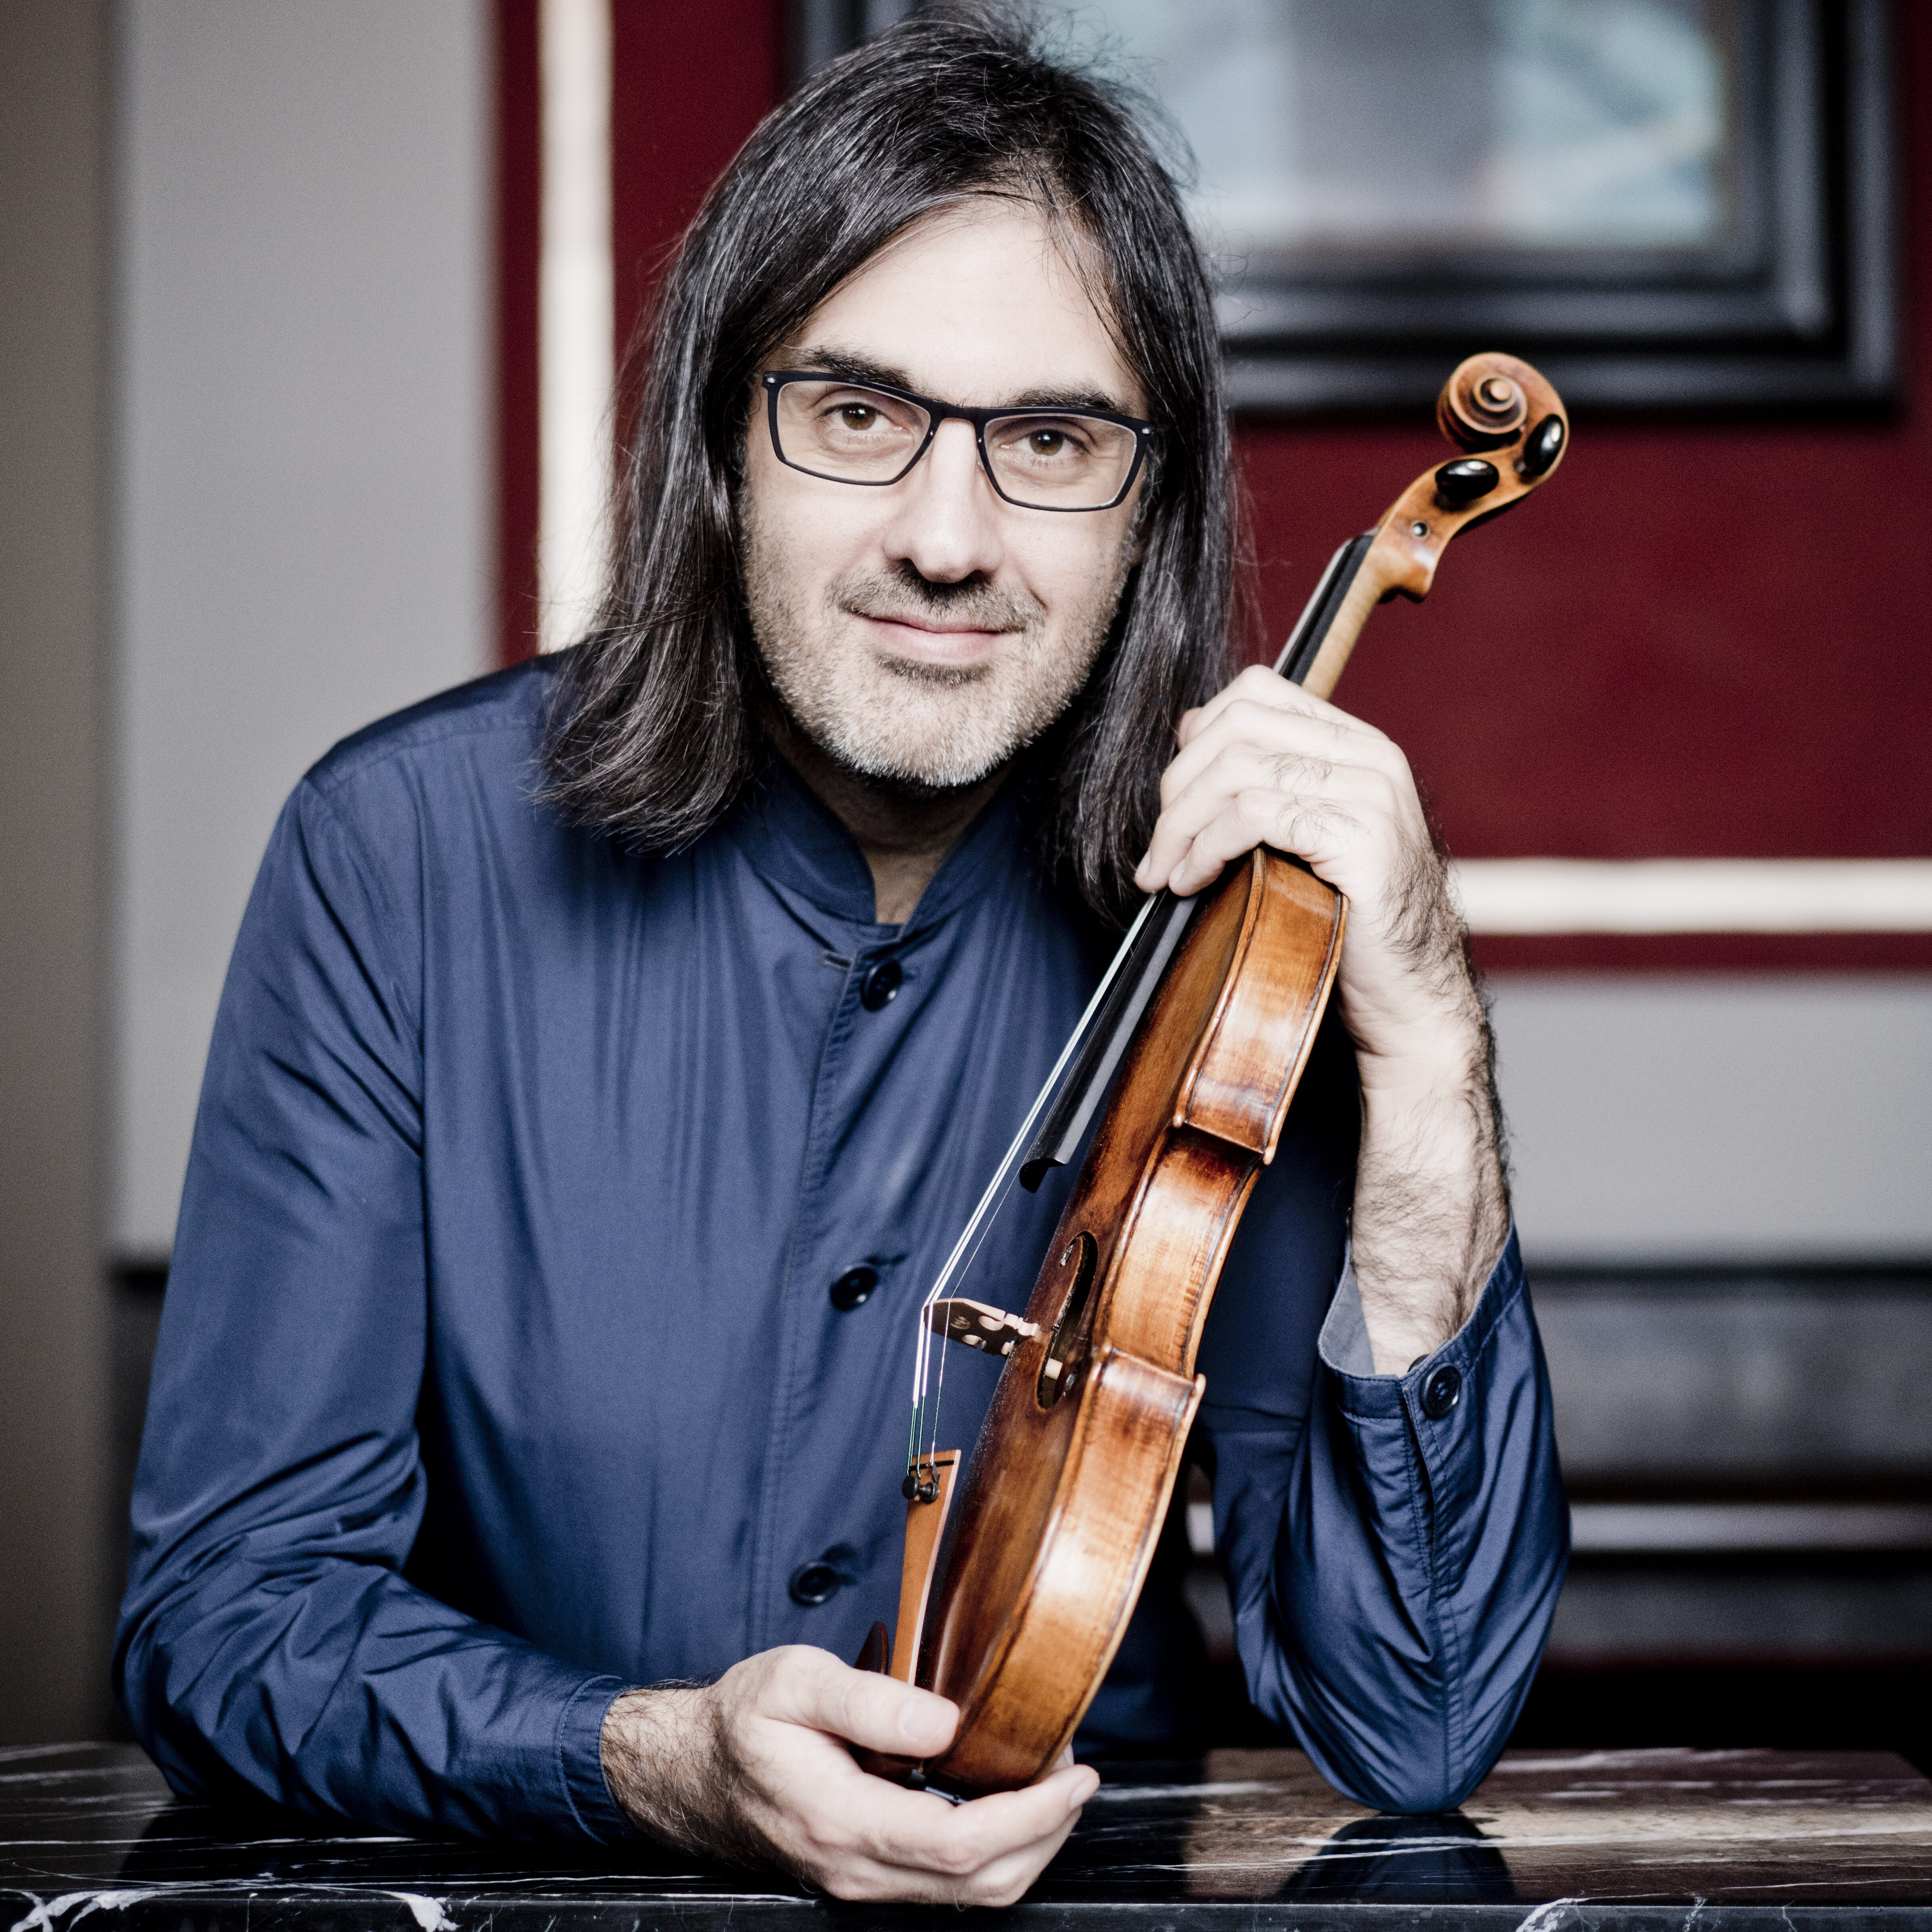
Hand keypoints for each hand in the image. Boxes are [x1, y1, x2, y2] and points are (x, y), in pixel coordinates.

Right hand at [600, 1645, 1098, 1903]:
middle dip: (1047, 1833)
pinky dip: (993, 1850)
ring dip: (1026, 1845)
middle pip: (981, 1883)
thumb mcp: (794, 1681)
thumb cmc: (741, 1721)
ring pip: (969, 1893)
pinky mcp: (866, 1876)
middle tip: (1078, 1773)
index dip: (1032, 1816)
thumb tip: (948, 1722)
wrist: (690, 1771)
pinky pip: (946, 1883)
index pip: (961, 1845)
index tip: (1074, 1775)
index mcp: (842, 1820)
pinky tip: (1004, 1803)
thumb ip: (870, 1700)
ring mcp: (861, 1882)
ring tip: (1053, 1784)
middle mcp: (856, 1869)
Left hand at [1135, 664, 1476, 1077]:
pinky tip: (1192, 882)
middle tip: (1159, 847)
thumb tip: (1188, 730)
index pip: (1256, 692)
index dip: (1197, 737)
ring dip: (1182, 824)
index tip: (1173, 798)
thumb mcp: (1302, 837)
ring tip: (1166, 872)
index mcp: (1357, 745)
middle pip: (1239, 725)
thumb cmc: (1346, 923)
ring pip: (1239, 770)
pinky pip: (1256, 816)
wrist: (1408, 996)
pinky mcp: (1361, 840)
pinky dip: (1207, 847)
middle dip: (1179, 785)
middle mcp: (1371, 757)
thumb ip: (1263, 784)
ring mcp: (1371, 795)